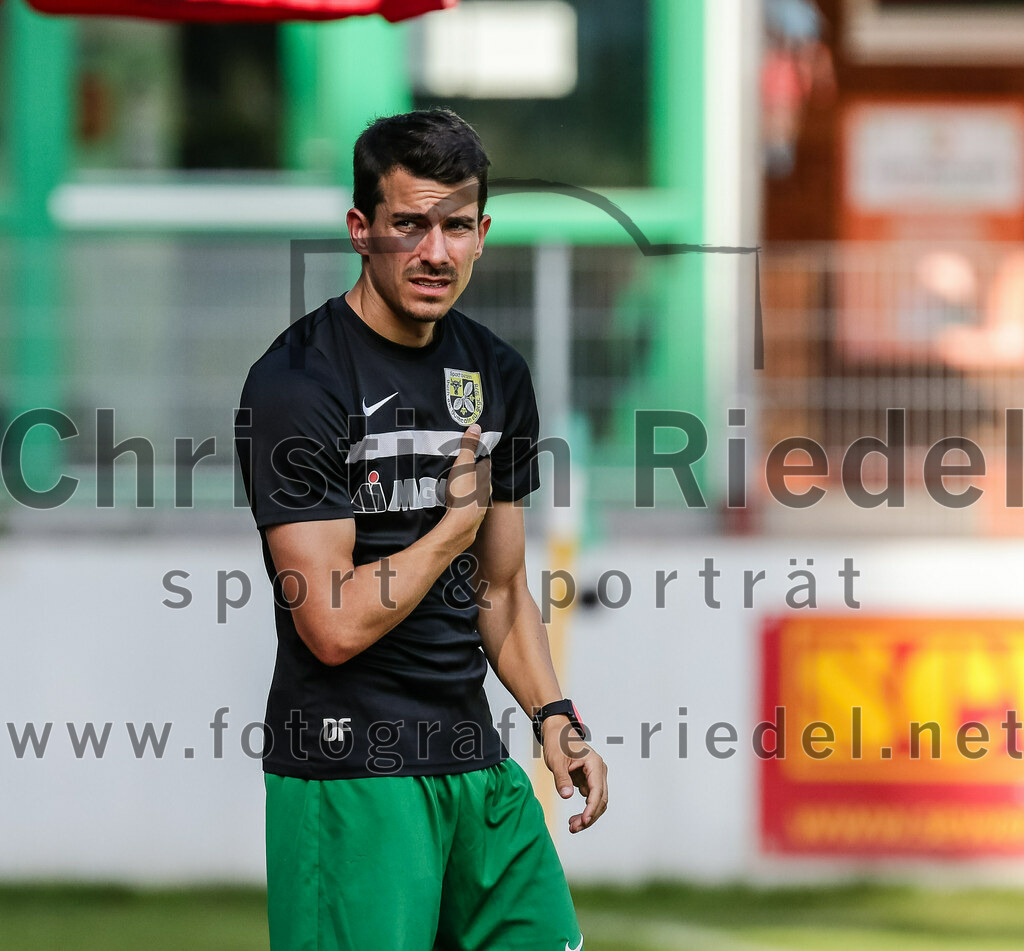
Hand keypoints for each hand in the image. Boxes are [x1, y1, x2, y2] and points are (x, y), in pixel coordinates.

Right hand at [444, 424, 490, 545]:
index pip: (486, 463)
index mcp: (485, 477)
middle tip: (464, 470)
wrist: (459, 525)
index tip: (474, 454)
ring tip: (458, 486)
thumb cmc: (462, 493)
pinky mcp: (472, 519)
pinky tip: (456, 505)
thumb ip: (468, 446)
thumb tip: (476, 427)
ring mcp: (480, 507)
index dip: (480, 458)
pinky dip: (464, 504)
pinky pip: (469, 508)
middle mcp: (486, 492)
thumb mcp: (463, 464)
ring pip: (477, 495)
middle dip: (475, 475)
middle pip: (482, 480)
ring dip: (470, 490)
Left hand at [543, 718, 608, 833]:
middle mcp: (599, 770)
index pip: (597, 790)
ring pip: (598, 801)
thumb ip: (562, 779)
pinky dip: (585, 810)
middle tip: (574, 828)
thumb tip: (567, 796)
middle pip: (601, 799)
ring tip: (572, 826)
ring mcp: (596, 775)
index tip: (583, 821)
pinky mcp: (590, 780)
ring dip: (588, 815)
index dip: (591, 808)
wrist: (556, 733)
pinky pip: (592, 799)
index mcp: (594, 763)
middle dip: (589, 816)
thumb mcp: (556, 761)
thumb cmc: (557, 742)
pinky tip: (574, 819)